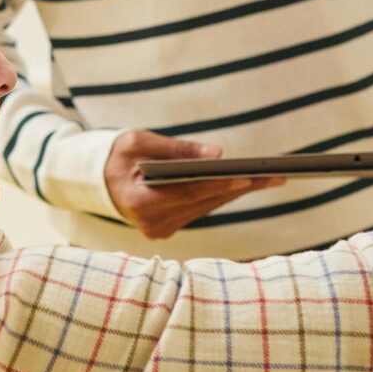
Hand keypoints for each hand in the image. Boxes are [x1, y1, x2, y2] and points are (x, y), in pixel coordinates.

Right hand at [105, 131, 286, 241]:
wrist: (96, 181)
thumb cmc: (115, 156)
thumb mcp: (138, 142)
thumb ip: (176, 148)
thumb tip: (217, 154)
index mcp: (139, 201)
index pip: (187, 192)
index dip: (218, 183)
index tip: (248, 175)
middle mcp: (151, 223)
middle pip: (204, 202)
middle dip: (240, 186)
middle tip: (275, 176)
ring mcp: (160, 230)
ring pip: (207, 208)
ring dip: (236, 192)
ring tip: (270, 178)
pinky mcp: (167, 229)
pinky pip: (201, 210)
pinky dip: (221, 195)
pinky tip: (246, 184)